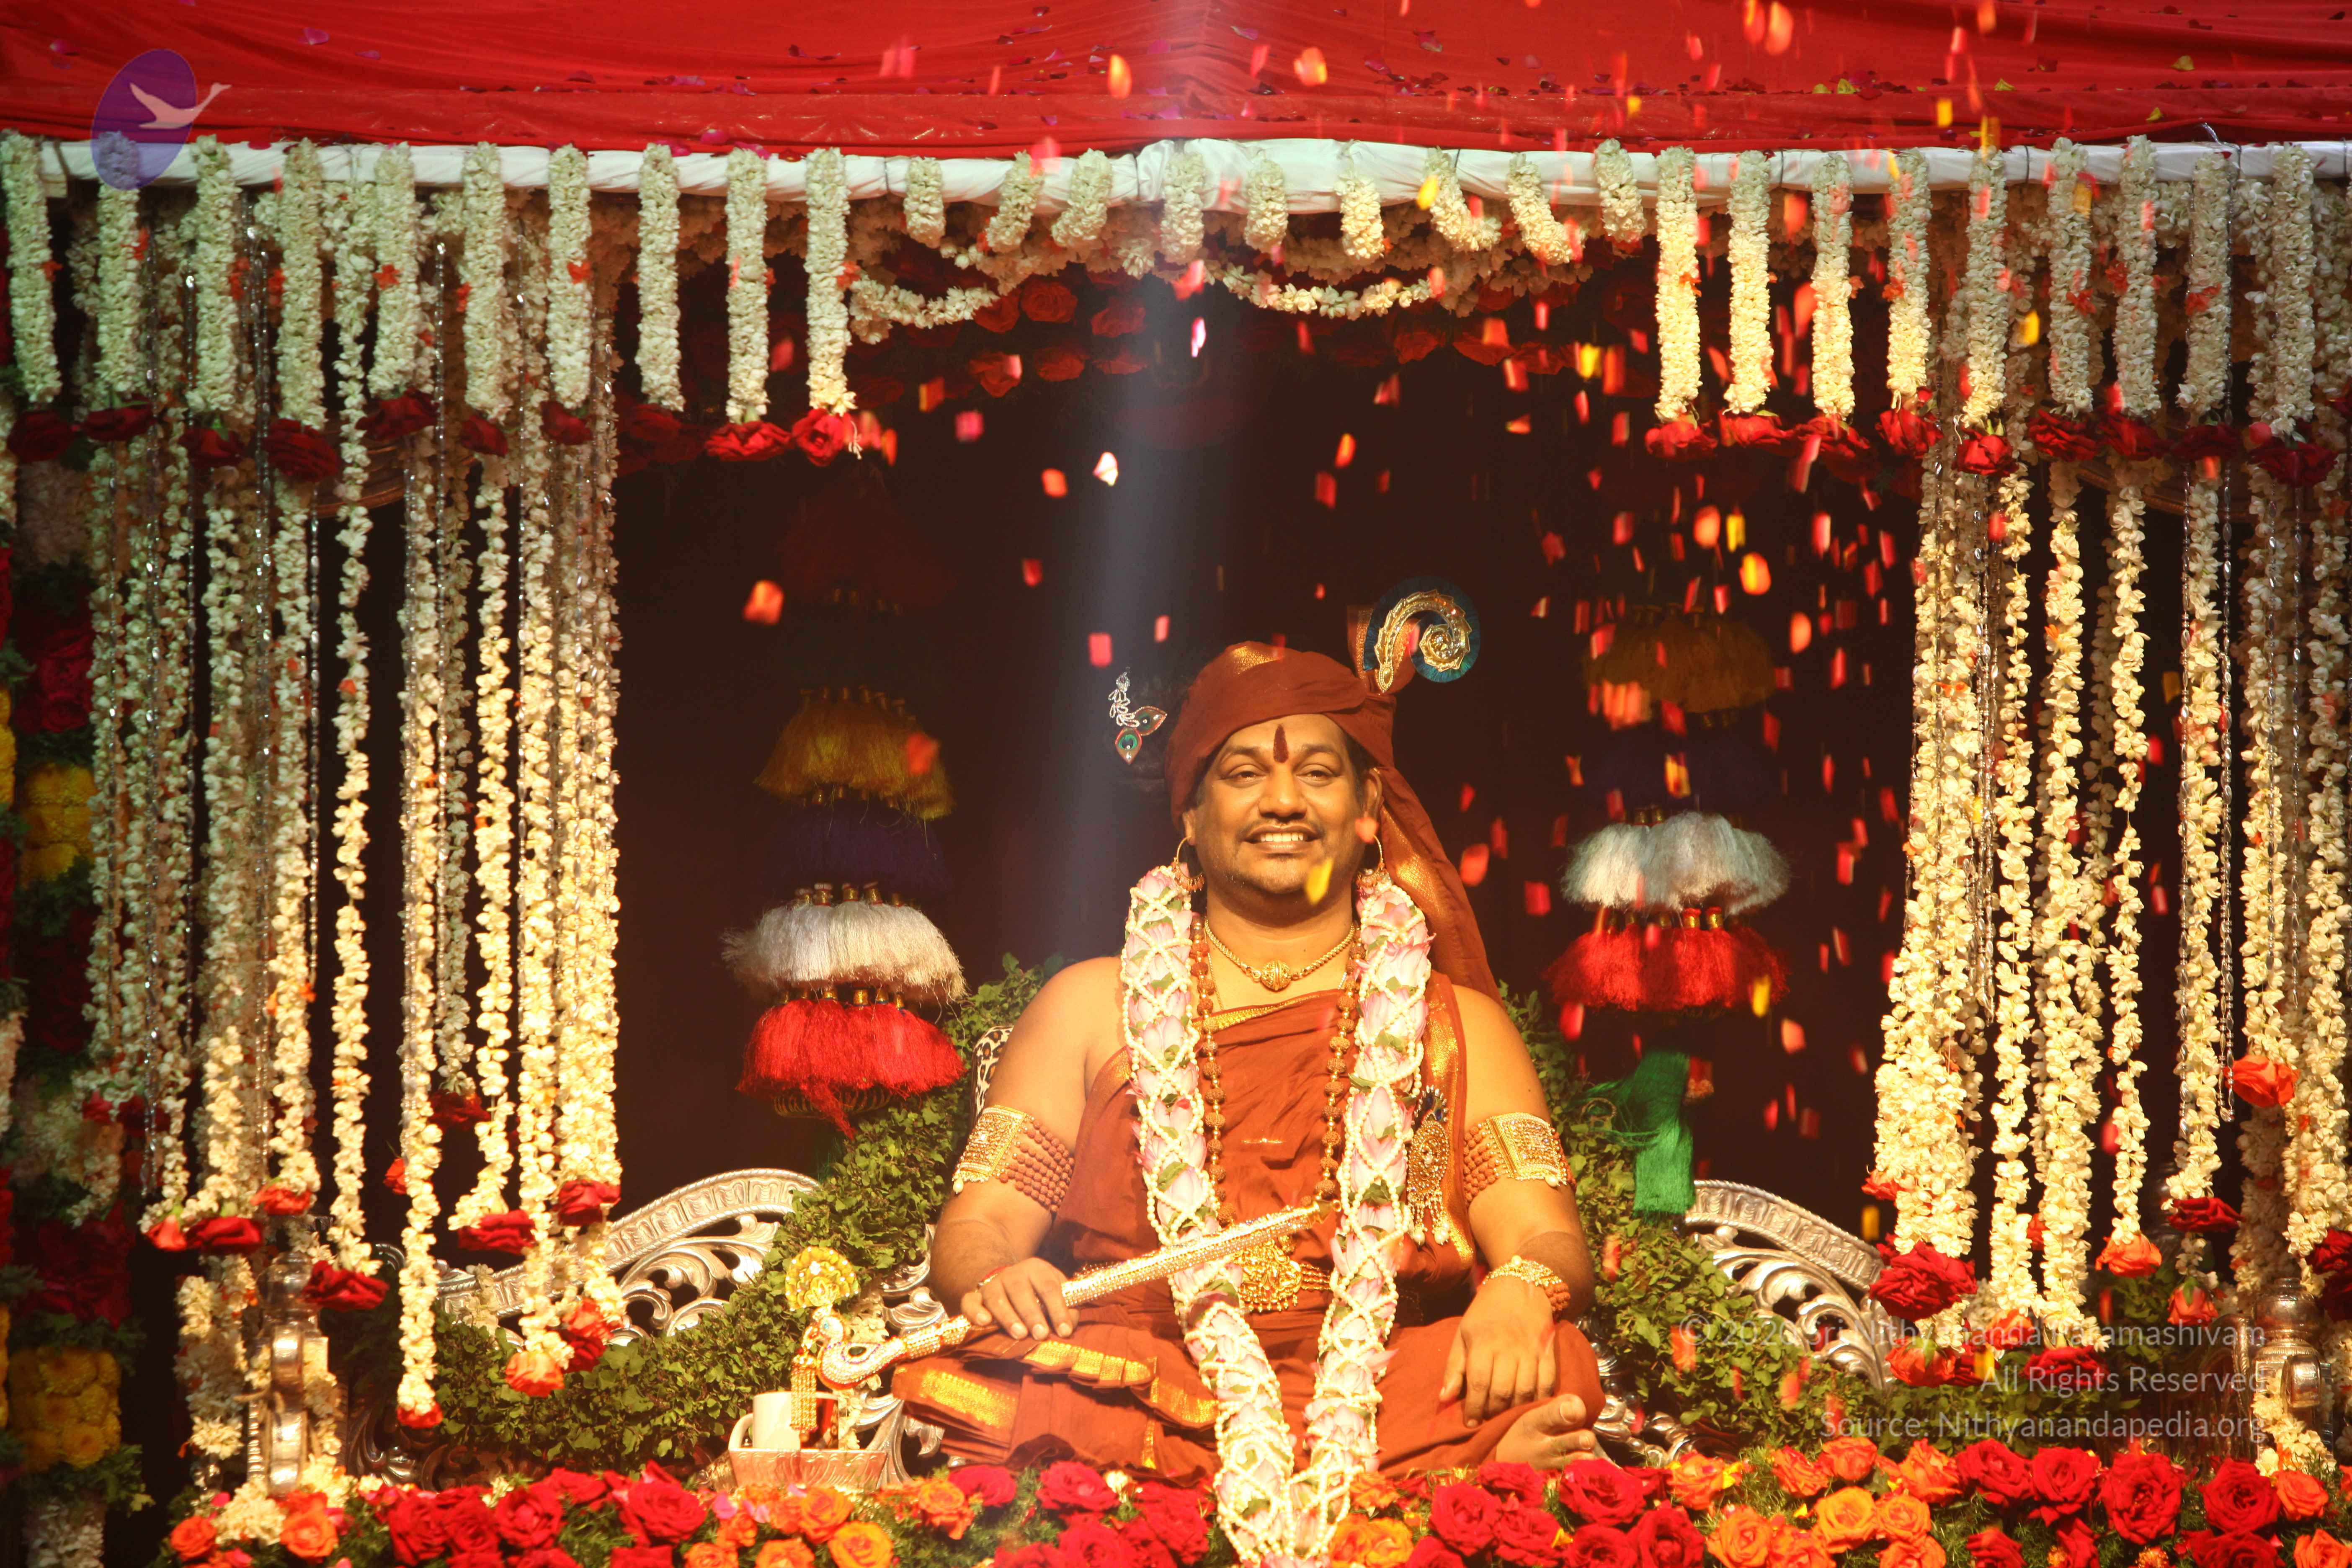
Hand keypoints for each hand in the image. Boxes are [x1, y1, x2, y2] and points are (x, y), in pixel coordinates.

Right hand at [958, 1256, 1074, 1340]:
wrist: (1011, 1282)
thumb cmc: (1040, 1294)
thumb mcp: (1058, 1293)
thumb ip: (1067, 1307)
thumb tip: (1068, 1326)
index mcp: (1037, 1269)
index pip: (1048, 1287)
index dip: (1058, 1309)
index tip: (1065, 1331)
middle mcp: (1013, 1273)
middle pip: (1021, 1291)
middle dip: (1032, 1314)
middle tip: (1041, 1334)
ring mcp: (992, 1284)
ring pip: (996, 1298)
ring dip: (1008, 1317)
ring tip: (1020, 1334)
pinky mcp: (975, 1296)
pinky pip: (970, 1301)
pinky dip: (975, 1312)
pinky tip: (984, 1322)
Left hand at [1440, 1272, 1558, 1425]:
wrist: (1518, 1286)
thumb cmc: (1485, 1312)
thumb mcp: (1463, 1333)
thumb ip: (1454, 1367)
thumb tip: (1444, 1399)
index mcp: (1483, 1342)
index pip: (1477, 1383)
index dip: (1473, 1408)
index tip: (1470, 1424)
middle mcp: (1508, 1348)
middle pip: (1502, 1391)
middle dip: (1493, 1412)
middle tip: (1487, 1421)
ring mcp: (1531, 1350)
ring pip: (1525, 1391)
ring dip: (1514, 1410)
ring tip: (1505, 1417)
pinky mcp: (1549, 1351)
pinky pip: (1548, 1383)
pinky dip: (1540, 1399)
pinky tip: (1530, 1407)